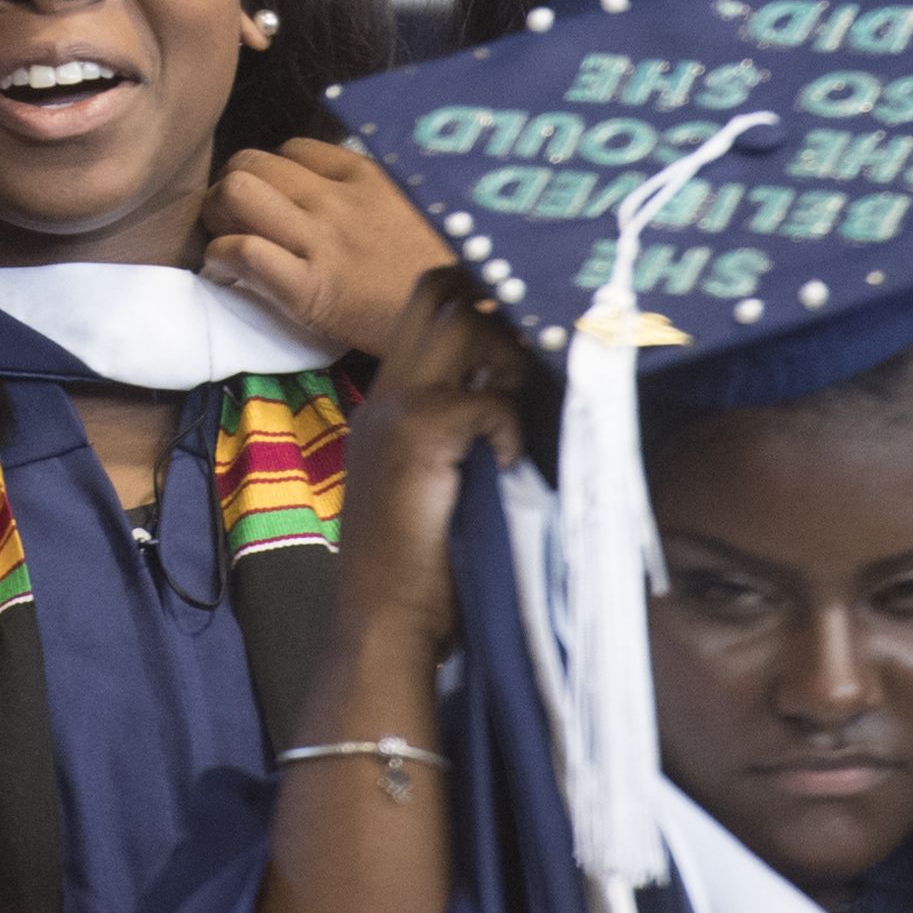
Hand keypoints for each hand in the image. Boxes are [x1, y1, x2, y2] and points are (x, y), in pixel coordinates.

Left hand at [202, 139, 456, 356]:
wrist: (468, 319)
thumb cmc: (443, 269)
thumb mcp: (416, 206)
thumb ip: (374, 190)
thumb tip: (336, 182)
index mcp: (365, 176)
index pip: (291, 148)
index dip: (272, 172)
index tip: (273, 198)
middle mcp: (337, 200)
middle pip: (251, 162)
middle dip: (232, 186)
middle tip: (236, 218)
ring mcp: (321, 242)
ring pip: (236, 193)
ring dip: (219, 215)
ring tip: (228, 238)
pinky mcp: (309, 289)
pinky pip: (244, 253)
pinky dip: (223, 258)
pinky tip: (230, 274)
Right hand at [333, 269, 525, 657]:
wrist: (383, 622)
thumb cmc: (419, 569)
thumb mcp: (438, 483)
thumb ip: (465, 434)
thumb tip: (527, 396)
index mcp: (390, 402)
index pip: (429, 309)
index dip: (480, 300)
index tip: (526, 329)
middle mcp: (388, 393)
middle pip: (439, 291)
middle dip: (495, 305)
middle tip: (530, 355)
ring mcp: (396, 411)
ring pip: (462, 325)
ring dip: (507, 357)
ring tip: (516, 414)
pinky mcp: (416, 438)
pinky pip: (485, 399)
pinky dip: (509, 424)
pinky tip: (507, 464)